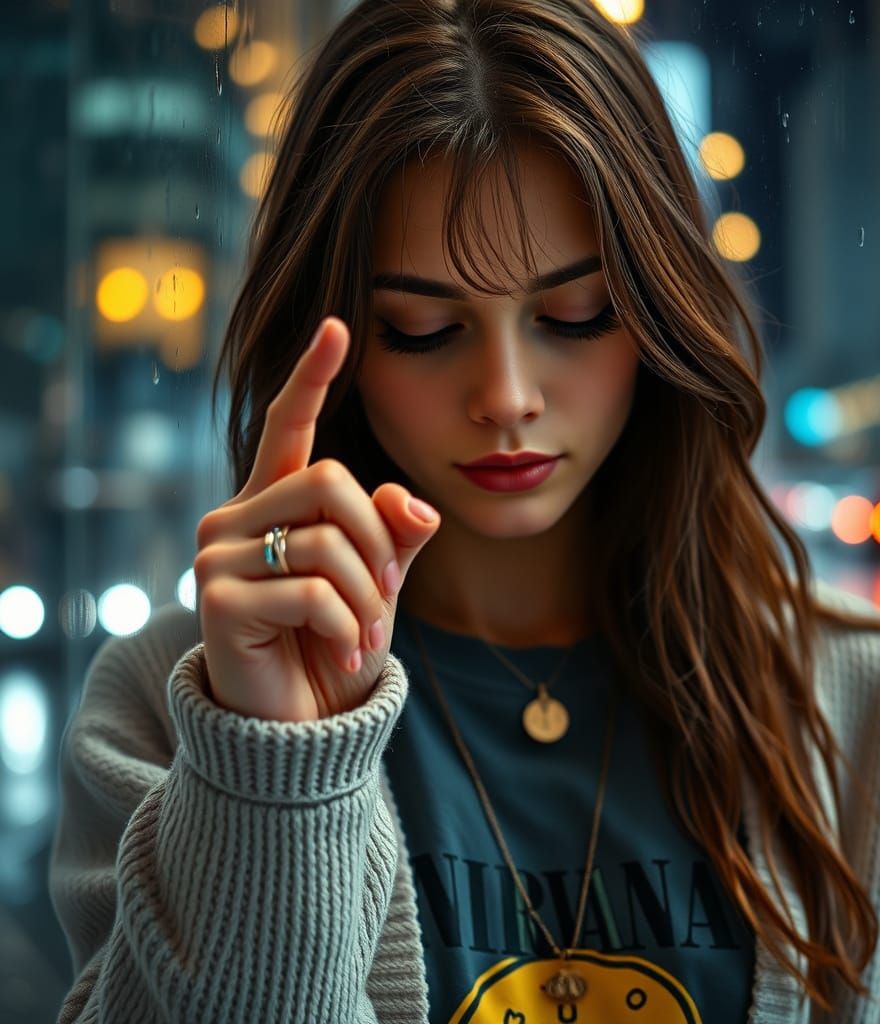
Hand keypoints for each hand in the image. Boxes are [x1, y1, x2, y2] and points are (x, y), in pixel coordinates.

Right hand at [193, 316, 440, 720]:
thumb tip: (412, 499)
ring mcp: (217, 556)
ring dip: (370, 595)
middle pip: (330, 482)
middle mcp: (234, 517)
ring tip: (369, 633)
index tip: (337, 327)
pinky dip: (348, 626)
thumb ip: (395, 533)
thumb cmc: (335, 641)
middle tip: (390, 593)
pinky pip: (312, 592)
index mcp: (273, 502)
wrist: (295, 724)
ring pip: (326, 539)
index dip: (312, 377)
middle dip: (378, 542)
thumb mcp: (379, 582)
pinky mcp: (217, 599)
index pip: (287, 426)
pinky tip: (344, 653)